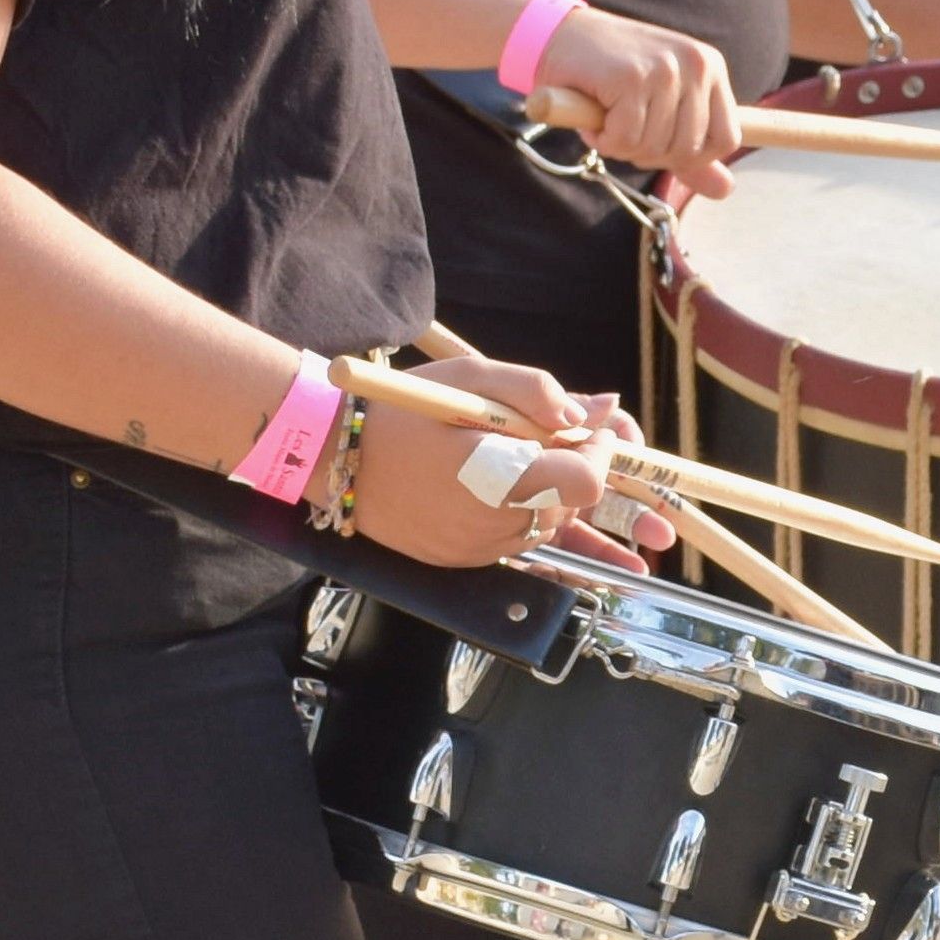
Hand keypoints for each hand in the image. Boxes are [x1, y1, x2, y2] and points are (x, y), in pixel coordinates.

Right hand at [349, 380, 659, 572]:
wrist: (335, 458)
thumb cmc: (402, 410)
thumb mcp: (469, 379)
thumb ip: (535, 391)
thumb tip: (591, 410)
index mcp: (497, 474)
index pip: (587, 480)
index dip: (603, 453)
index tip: (593, 427)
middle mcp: (493, 522)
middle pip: (573, 503)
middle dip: (583, 468)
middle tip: (580, 433)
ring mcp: (479, 549)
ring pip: (549, 525)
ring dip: (557, 494)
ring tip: (539, 456)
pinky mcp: (466, 560)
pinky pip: (519, 542)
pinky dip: (531, 517)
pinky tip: (537, 508)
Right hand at [530, 0, 745, 195]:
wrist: (556, 36)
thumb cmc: (611, 75)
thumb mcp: (662, 108)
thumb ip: (693, 151)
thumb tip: (726, 190)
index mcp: (710, 68)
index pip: (726, 139)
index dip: (690, 155)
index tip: (658, 138)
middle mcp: (696, 64)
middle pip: (688, 150)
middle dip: (649, 152)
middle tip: (624, 124)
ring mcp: (665, 69)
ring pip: (654, 148)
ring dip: (621, 144)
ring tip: (607, 114)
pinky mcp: (631, 78)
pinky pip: (624, 140)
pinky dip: (603, 138)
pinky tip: (593, 114)